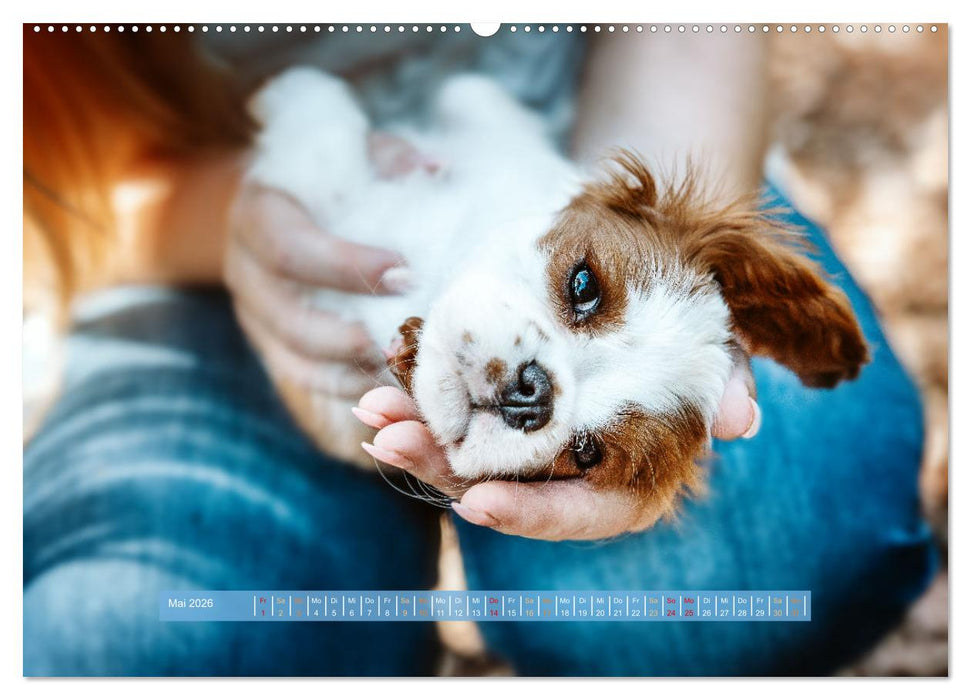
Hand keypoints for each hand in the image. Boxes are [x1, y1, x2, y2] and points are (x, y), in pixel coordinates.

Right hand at [224, 133, 435, 398]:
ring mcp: (254, 314)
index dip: (343, 266)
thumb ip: (387, 158)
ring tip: (398, 375)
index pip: (289, 248)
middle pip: (287, 317)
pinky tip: (388, 388)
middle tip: (400, 340)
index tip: (405, 273)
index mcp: (258, 212)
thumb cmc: (329, 178)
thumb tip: (436, 168)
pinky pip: (301, 378)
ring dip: (348, 373)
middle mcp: (245, 268)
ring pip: (291, 359)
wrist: (277, 207)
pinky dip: (345, 389)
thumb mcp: (352, 154)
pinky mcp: (270, 344)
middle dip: (345, 335)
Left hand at [351, 361, 760, 540]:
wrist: (659, 287)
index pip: (583, 515)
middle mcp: (575, 470)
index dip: (532, 515)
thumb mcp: (717, 351)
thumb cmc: (691, 330)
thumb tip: (741, 420)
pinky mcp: (506, 408)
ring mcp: (534, 443)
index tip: (478, 503)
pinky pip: (462, 415)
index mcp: (630, 476)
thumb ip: (727, 383)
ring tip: (373, 408)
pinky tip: (384, 377)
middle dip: (446, 471)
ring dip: (419, 436)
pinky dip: (425, 399)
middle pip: (507, 489)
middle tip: (394, 440)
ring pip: (470, 455)